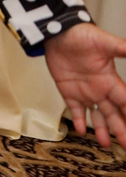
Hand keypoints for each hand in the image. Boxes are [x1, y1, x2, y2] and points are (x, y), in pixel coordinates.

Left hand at [43, 22, 125, 147]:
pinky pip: (75, 109)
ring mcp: (84, 91)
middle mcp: (100, 89)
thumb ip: (123, 49)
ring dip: (102, 130)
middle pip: (114, 114)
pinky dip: (78, 120)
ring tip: (105, 144)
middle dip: (122, 130)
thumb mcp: (105, 43)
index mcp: (111, 81)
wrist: (57, 32)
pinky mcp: (68, 91)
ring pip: (97, 115)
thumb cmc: (82, 35)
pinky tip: (81, 131)